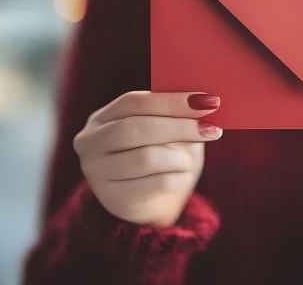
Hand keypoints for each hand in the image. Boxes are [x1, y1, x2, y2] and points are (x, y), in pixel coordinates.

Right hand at [73, 91, 221, 227]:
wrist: (153, 202)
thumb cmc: (162, 155)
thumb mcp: (166, 131)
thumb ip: (176, 114)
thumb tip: (204, 101)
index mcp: (101, 119)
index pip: (133, 102)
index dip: (169, 101)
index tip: (204, 101)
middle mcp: (91, 144)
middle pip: (135, 128)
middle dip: (178, 127)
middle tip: (211, 129)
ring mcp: (98, 173)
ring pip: (146, 158)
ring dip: (179, 157)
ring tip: (189, 160)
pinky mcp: (116, 199)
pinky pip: (156, 184)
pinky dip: (178, 178)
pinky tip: (183, 176)